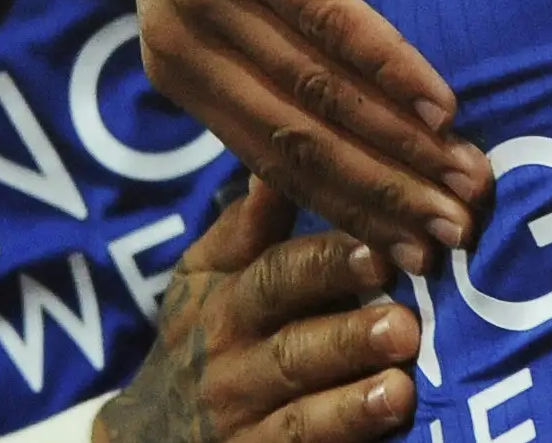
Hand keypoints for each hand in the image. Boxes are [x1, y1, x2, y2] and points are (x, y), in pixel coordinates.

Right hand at [97, 177, 420, 442]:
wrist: (148, 439)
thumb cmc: (203, 335)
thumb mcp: (208, 275)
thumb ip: (252, 222)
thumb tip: (285, 138)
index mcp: (225, 303)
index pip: (277, 277)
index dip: (327, 266)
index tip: (381, 252)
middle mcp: (230, 367)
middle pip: (292, 350)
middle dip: (346, 337)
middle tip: (403, 323)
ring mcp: (244, 428)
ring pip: (298, 418)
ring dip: (351, 406)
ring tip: (400, 388)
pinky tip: (384, 433)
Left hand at [120, 0, 491, 268]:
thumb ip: (267, 53)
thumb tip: (333, 143)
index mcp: (175, 62)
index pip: (271, 163)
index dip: (349, 212)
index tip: (418, 254)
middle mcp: (175, 38)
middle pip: (294, 142)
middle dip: (382, 197)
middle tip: (459, 235)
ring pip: (310, 90)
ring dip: (396, 145)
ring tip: (465, 176)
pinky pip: (322, 17)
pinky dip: (385, 64)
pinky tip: (439, 100)